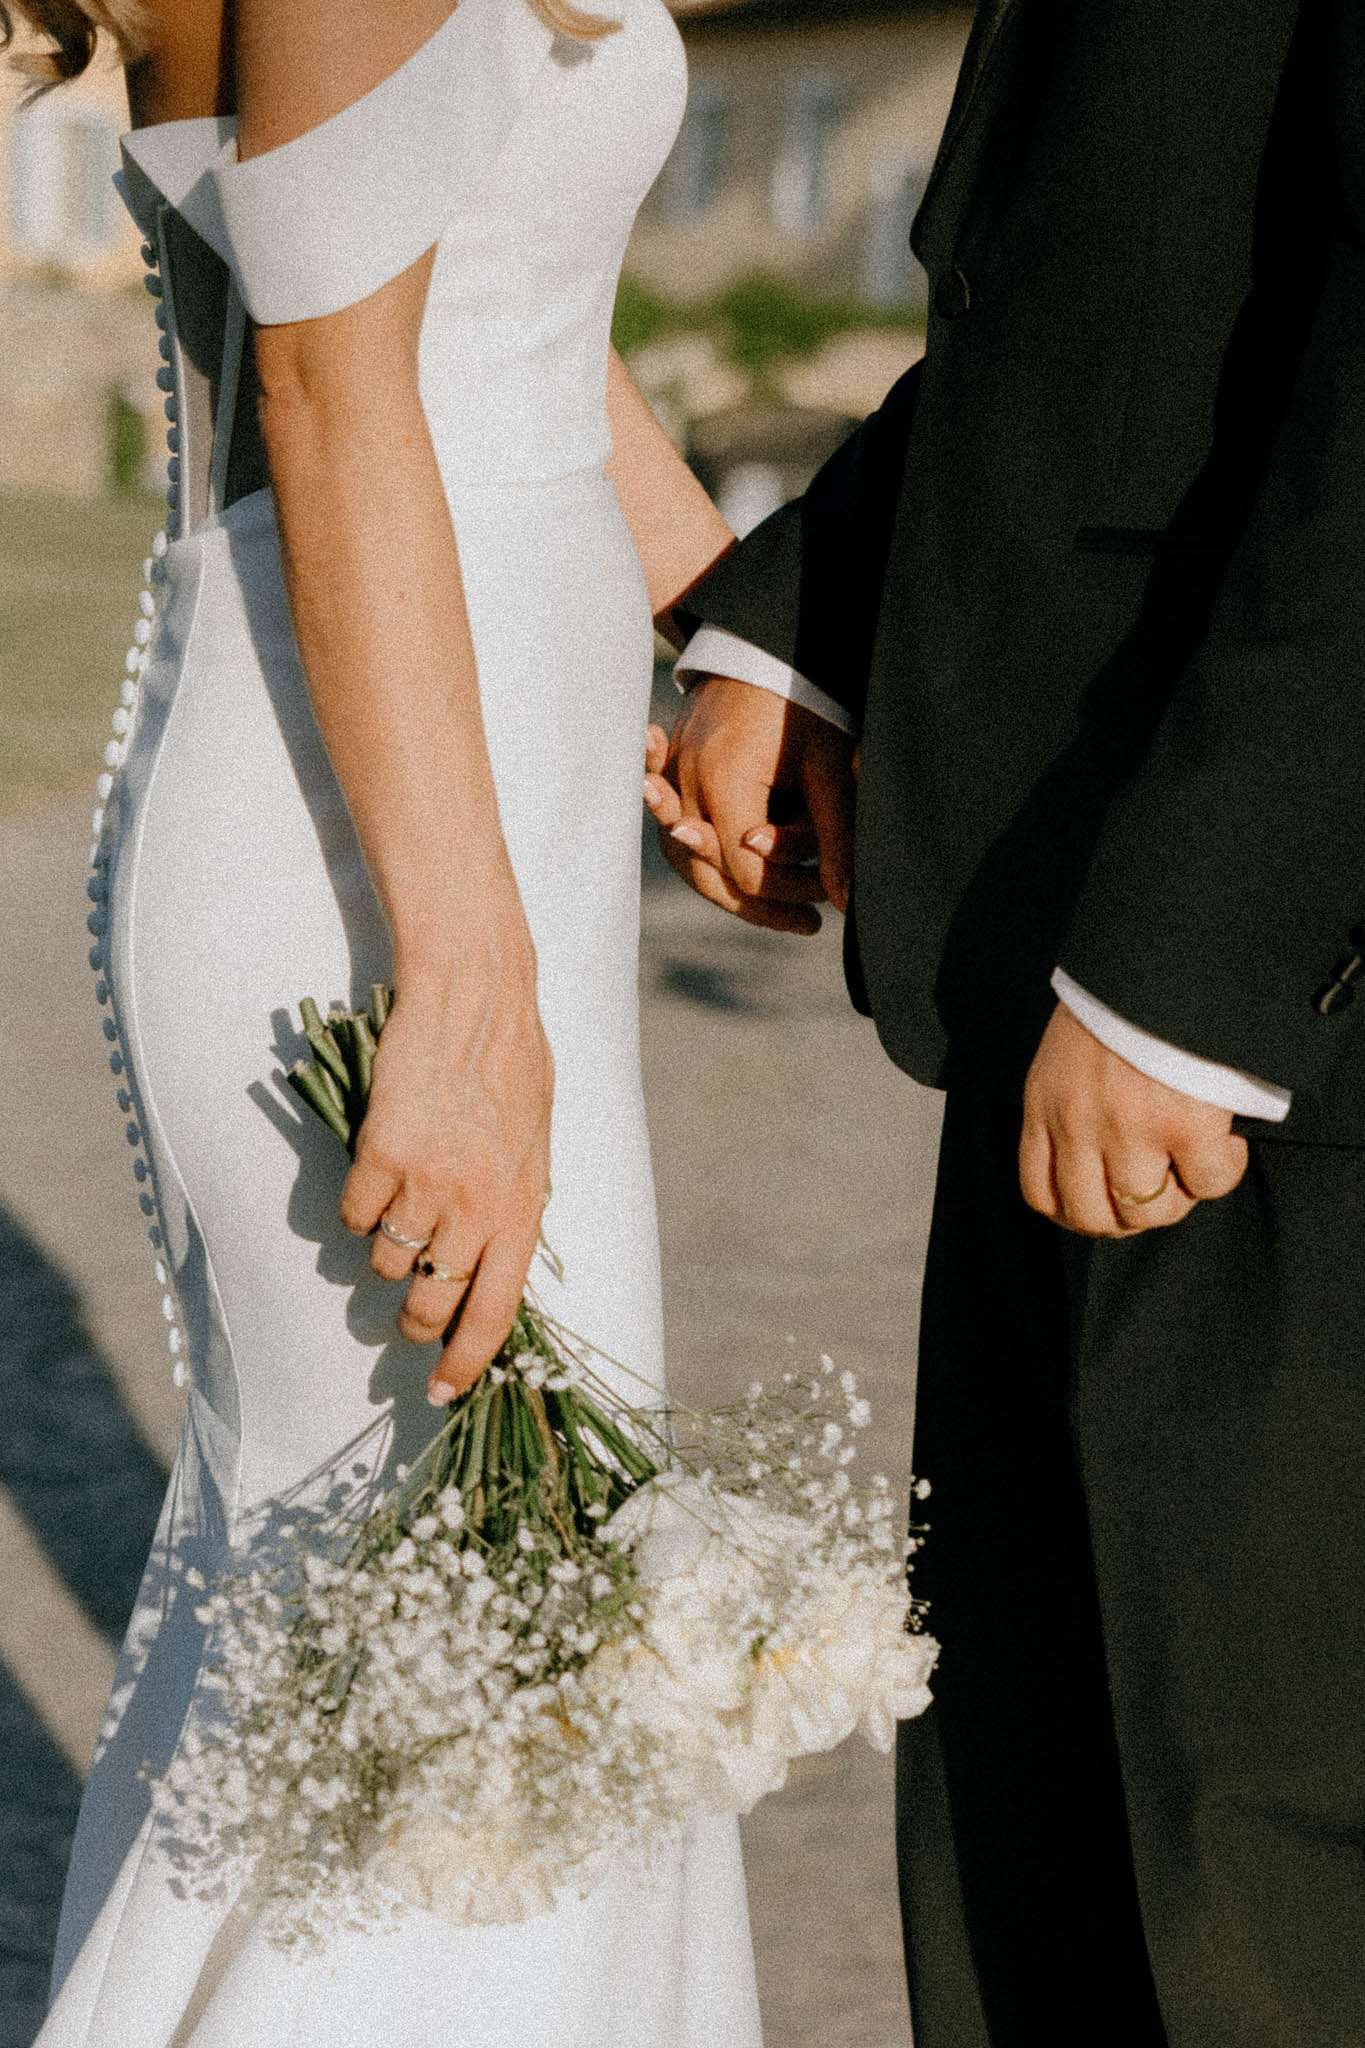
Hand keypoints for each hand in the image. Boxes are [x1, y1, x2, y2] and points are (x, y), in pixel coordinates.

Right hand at [337, 901, 553, 1401]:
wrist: (475, 998)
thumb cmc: (513, 1065)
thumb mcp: (534, 1146)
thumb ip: (514, 1204)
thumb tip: (493, 1260)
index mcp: (523, 1210)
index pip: (495, 1314)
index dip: (466, 1362)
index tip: (443, 1392)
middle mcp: (476, 1208)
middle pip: (430, 1302)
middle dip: (413, 1322)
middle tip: (407, 1316)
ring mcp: (425, 1184)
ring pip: (386, 1261)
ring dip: (386, 1249)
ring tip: (401, 1207)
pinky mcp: (379, 1156)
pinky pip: (353, 1215)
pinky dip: (357, 1205)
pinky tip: (375, 1171)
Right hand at [641, 675, 855, 935]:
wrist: (769, 641)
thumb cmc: (807, 701)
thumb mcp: (830, 771)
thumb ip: (835, 838)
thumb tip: (848, 902)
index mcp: (725, 782)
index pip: (745, 869)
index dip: (784, 894)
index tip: (823, 905)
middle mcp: (688, 781)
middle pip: (707, 872)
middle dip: (757, 903)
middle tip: (805, 922)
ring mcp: (674, 772)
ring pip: (685, 856)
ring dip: (728, 887)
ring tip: (779, 906)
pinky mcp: (673, 765)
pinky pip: (680, 825)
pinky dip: (706, 854)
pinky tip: (742, 870)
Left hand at [1019, 1001, 1248, 1237]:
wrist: (1160, 954)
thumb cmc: (1120, 998)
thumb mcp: (1066, 1052)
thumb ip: (1069, 1104)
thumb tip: (1095, 1159)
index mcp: (1044, 1104)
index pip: (1042, 1193)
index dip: (1078, 1212)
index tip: (1108, 1205)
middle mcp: (1079, 1125)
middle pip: (1094, 1216)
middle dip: (1128, 1216)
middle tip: (1158, 1189)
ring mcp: (1130, 1130)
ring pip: (1151, 1211)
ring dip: (1178, 1196)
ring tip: (1191, 1161)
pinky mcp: (1185, 1125)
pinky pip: (1208, 1183)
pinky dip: (1222, 1170)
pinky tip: (1225, 1141)